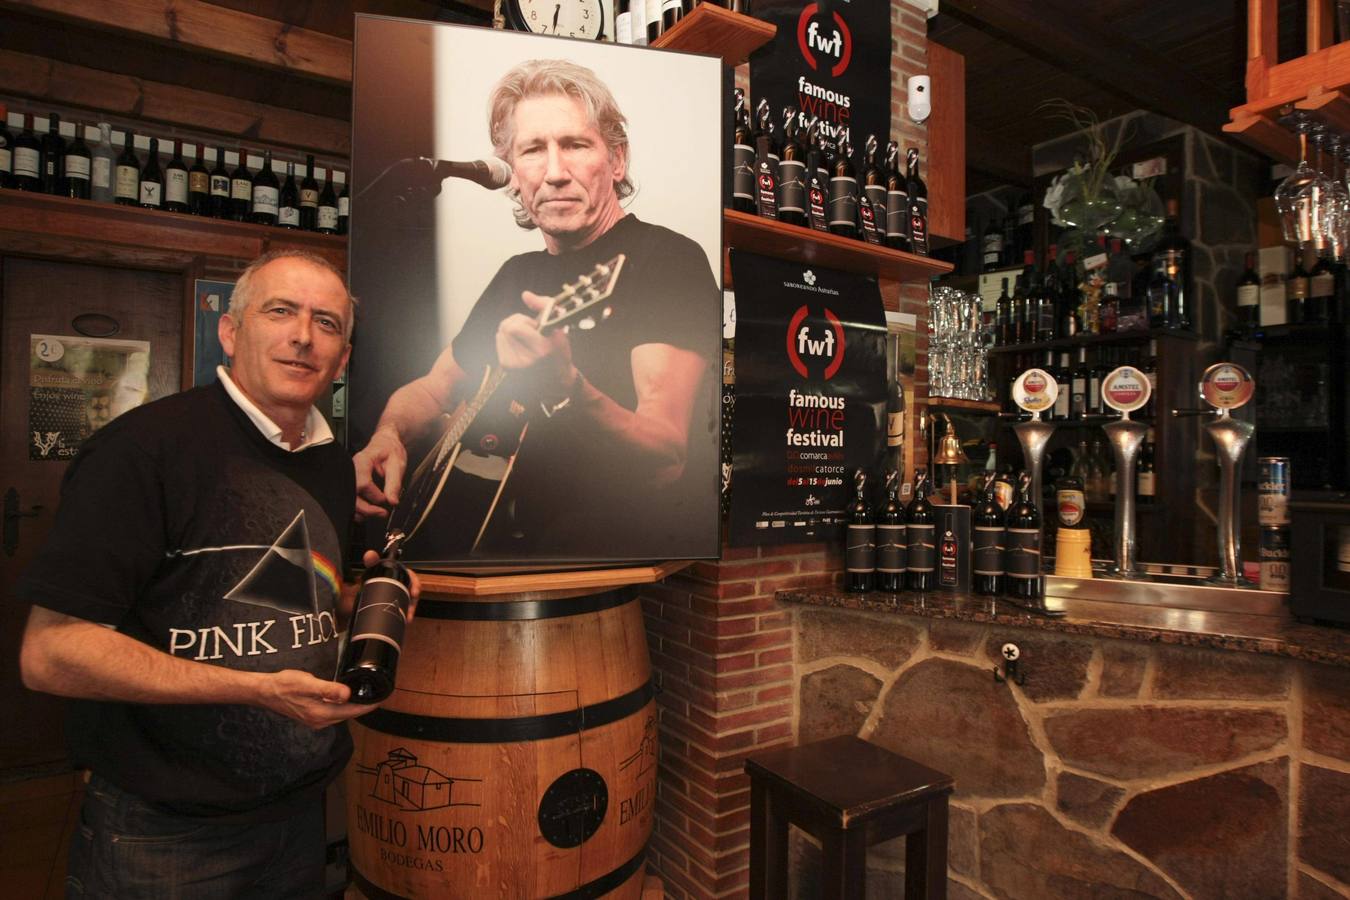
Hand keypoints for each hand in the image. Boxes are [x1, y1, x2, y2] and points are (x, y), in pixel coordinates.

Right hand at [258, 669, 377, 728]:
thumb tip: (347, 694)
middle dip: (364, 706)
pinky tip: (346, 698)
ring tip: (367, 696)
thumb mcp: (308, 684)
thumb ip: (328, 689)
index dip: (368, 705)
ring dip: (354, 707)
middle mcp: (320, 721)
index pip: (352, 711)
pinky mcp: (312, 716)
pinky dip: (343, 706)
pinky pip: (333, 713)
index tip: (382, 698)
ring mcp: (315, 720)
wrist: (265, 692)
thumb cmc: (285, 685)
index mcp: (321, 714)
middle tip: (378, 695)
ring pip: (341, 714)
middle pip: (348, 714)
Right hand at [354, 426, 407, 518]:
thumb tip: (393, 501)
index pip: (363, 484)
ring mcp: (349, 476)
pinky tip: (369, 511)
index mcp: (363, 461)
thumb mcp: (397, 464)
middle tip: (383, 513)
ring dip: (362, 511)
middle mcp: (352, 469)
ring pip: (349, 499)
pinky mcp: (351, 482)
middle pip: (352, 494)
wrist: (385, 443)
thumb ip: (394, 483)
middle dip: (367, 509)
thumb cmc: (390, 450)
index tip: (387, 499)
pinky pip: (351, 498)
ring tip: (377, 514)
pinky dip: (359, 508)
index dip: (375, 496)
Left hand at [361, 550, 421, 622]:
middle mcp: (402, 586)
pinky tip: (404, 622)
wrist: (358, 595)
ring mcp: (400, 597)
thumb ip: (371, 561)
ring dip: (410, 611)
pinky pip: (404, 611)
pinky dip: (405, 616)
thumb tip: (370, 554)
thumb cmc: (370, 578)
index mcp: (399, 575)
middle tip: (410, 611)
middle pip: (413, 593)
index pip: (411, 577)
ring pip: (409, 604)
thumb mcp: (371, 569)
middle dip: (414, 602)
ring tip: (407, 619)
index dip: (415, 584)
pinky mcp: (396, 606)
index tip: (415, 592)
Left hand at [495, 290, 578, 401]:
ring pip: (501, 331)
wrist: (555, 379)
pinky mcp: (506, 366)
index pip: (514, 326)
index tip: (537, 328)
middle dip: (518, 322)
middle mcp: (525, 361)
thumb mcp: (560, 327)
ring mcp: (513, 366)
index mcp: (541, 350)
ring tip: (526, 339)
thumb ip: (545, 306)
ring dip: (513, 329)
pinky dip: (508, 337)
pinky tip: (519, 344)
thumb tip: (525, 295)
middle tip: (531, 332)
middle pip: (506, 326)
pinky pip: (499, 338)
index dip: (525, 321)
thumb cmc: (559, 351)